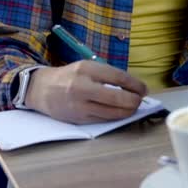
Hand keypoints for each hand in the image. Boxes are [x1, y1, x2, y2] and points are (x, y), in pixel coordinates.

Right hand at [25, 61, 147, 123]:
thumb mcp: (87, 67)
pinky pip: (104, 120)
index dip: (135, 84)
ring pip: (112, 113)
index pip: (118, 77)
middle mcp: (83, 87)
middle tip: (140, 99)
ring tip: (133, 106)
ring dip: (128, 111)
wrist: (43, 90)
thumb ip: (107, 75)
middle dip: (134, 100)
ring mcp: (80, 105)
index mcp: (87, 69)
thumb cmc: (70, 76)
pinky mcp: (79, 119)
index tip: (144, 88)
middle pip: (117, 98)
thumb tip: (133, 85)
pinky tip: (121, 112)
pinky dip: (116, 116)